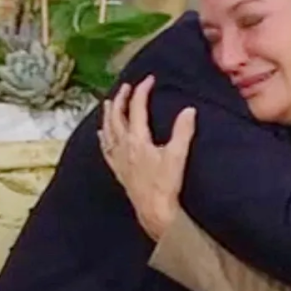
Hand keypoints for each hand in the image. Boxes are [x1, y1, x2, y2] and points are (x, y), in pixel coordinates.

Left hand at [98, 75, 196, 241]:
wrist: (154, 210)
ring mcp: (118, 159)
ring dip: (109, 114)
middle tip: (126, 87)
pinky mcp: (118, 170)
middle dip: (122, 99)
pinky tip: (101, 134)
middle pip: (118, 116)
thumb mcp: (177, 155)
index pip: (137, 108)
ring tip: (109, 103)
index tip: (148, 80)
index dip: (142, 91)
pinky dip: (103, 138)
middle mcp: (124, 146)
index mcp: (137, 139)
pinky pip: (106, 149)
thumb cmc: (166, 184)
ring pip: (108, 130)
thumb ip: (183, 131)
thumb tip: (188, 110)